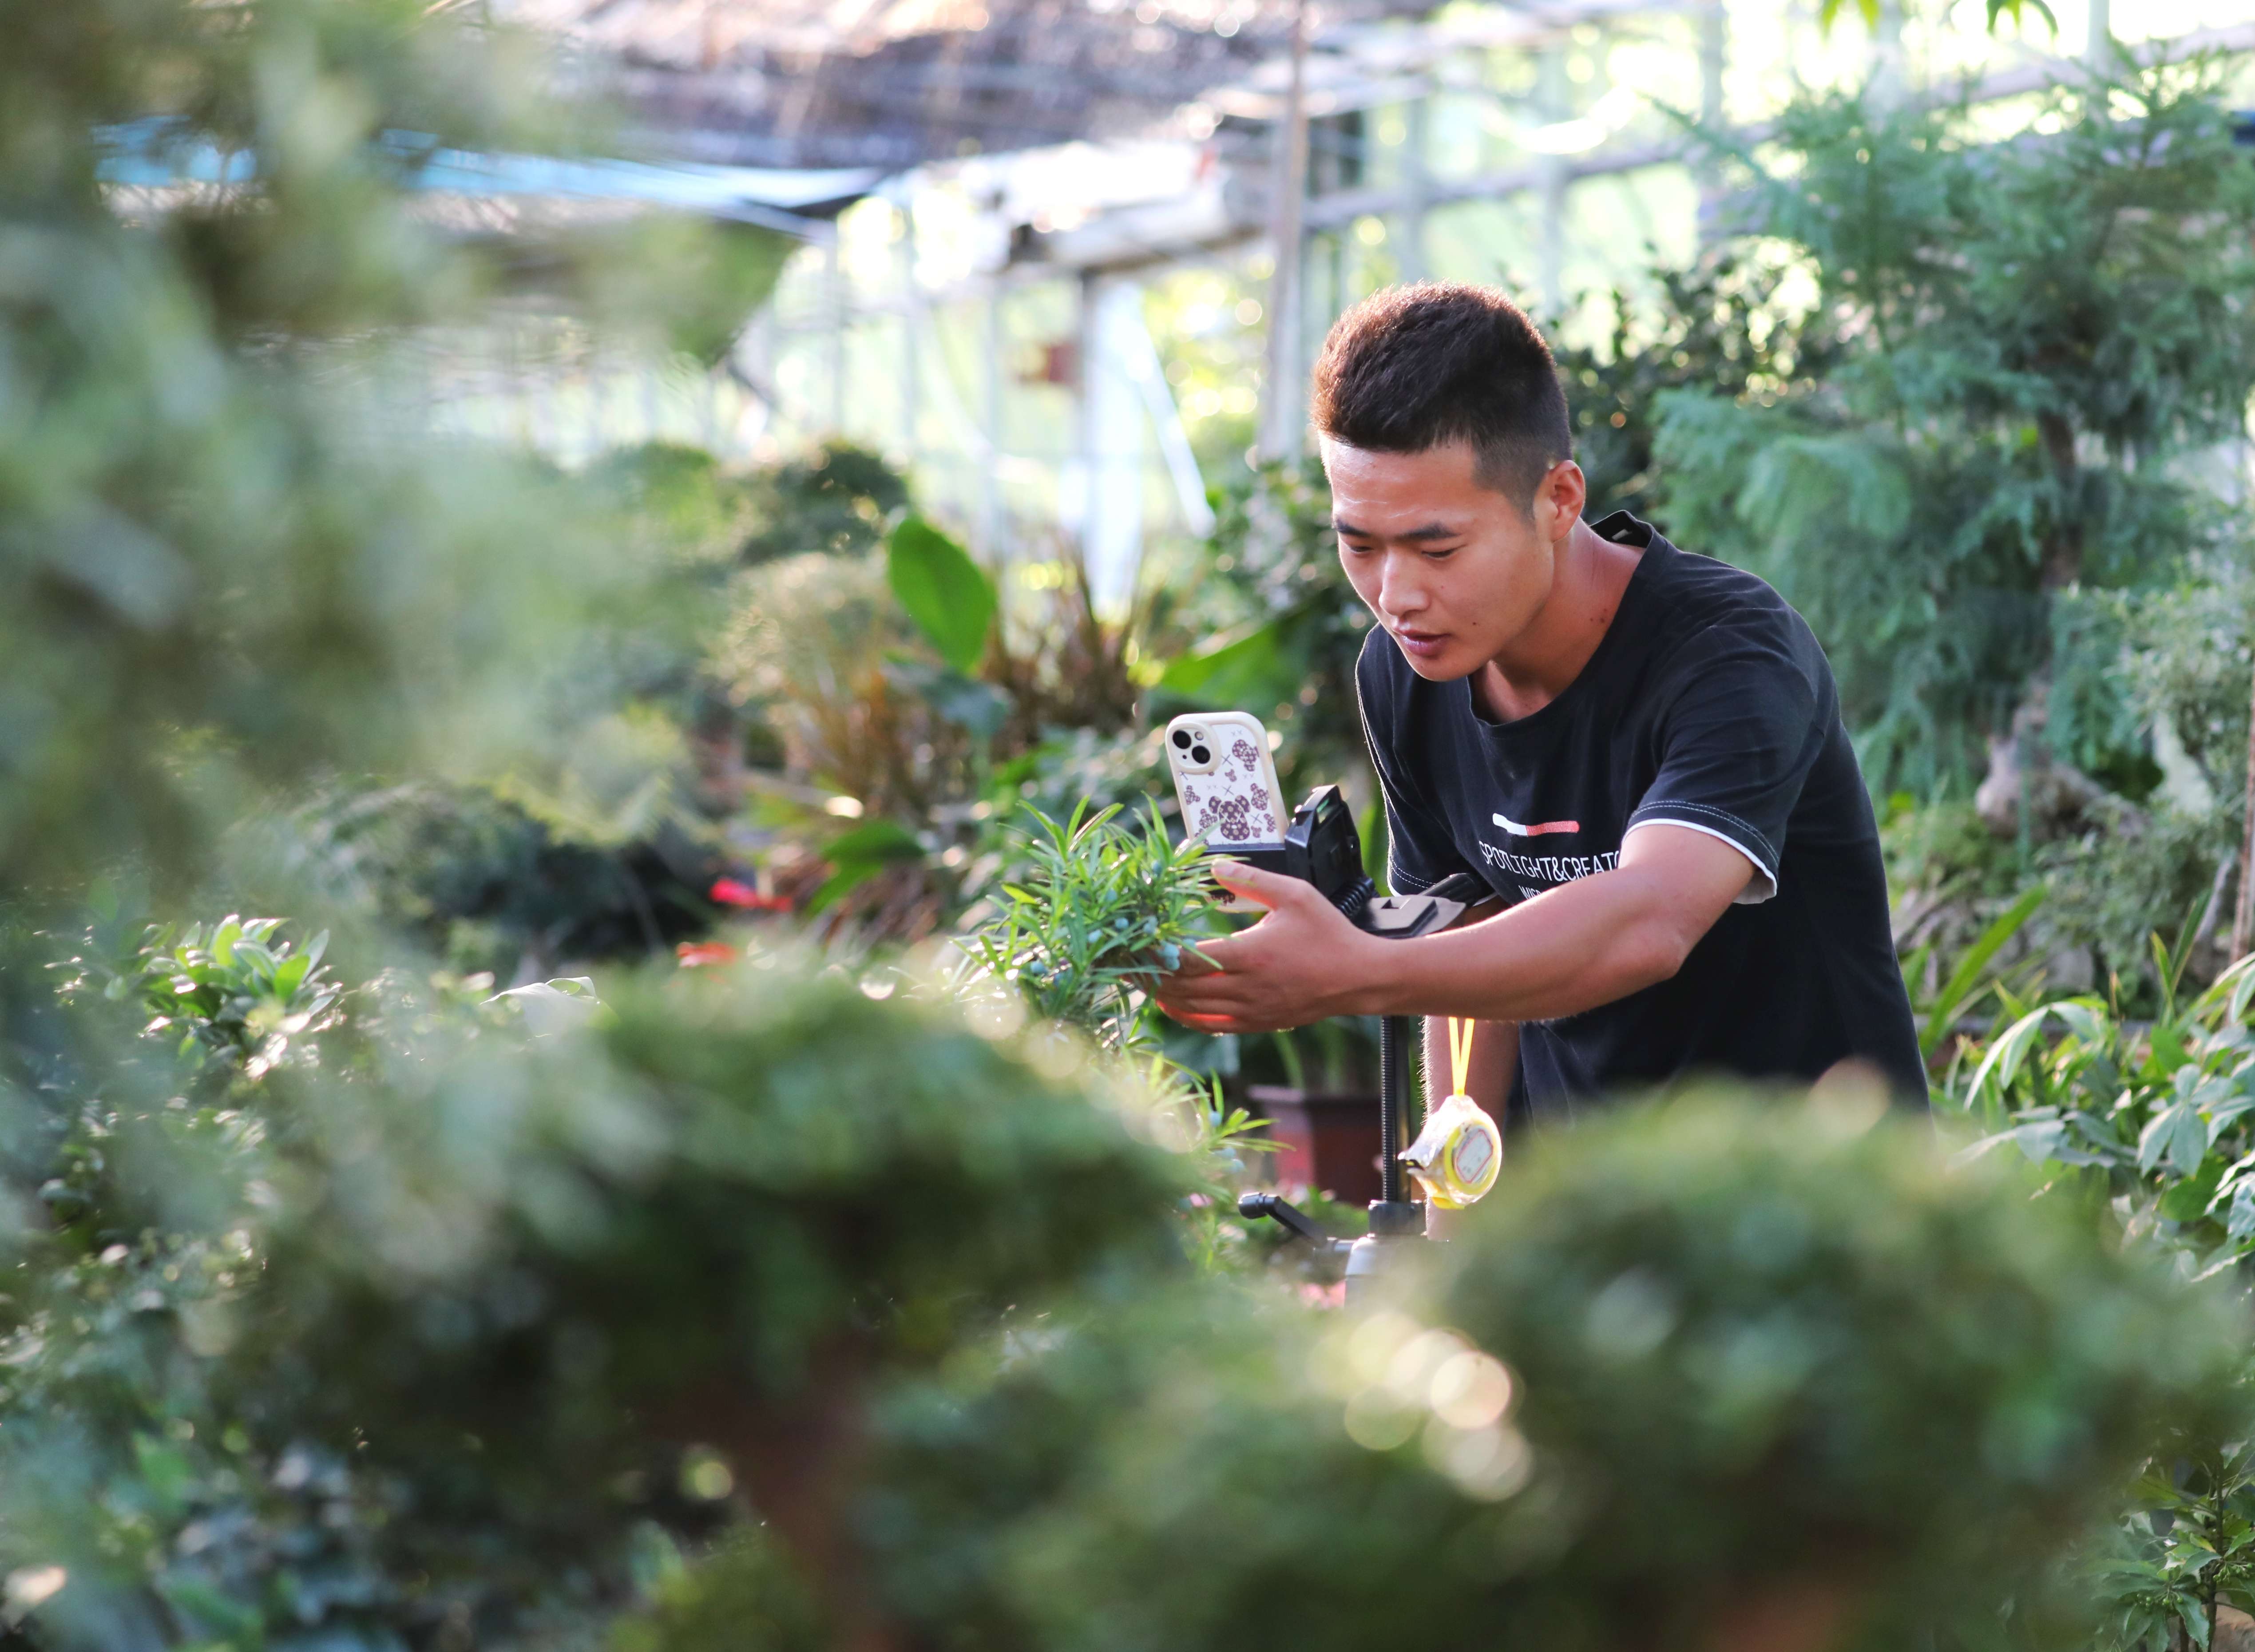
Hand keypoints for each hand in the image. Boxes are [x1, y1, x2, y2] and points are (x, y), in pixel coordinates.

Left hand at [1152, 861, 1385, 1033]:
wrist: (1358, 978)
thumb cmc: (1327, 933)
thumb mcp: (1294, 895)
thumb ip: (1252, 879)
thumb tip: (1214, 866)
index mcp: (1251, 955)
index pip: (1189, 959)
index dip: (1157, 953)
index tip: (1137, 941)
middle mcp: (1246, 988)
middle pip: (1182, 987)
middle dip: (1151, 975)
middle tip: (1125, 961)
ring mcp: (1250, 1011)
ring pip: (1192, 1009)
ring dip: (1163, 996)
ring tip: (1140, 980)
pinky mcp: (1256, 1024)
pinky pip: (1211, 1026)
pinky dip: (1186, 1016)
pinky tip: (1171, 1004)